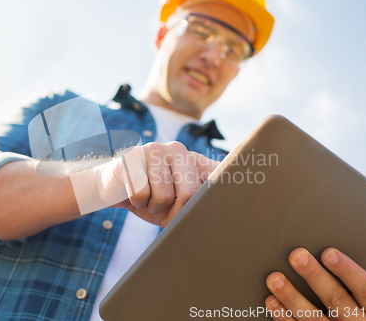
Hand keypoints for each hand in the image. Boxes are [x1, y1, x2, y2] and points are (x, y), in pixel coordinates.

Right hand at [70, 141, 218, 226]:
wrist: (113, 188)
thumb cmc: (150, 198)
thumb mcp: (177, 203)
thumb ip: (196, 202)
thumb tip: (219, 215)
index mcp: (194, 160)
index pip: (218, 170)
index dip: (231, 181)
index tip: (253, 183)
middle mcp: (178, 149)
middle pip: (189, 192)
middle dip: (175, 212)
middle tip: (165, 212)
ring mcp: (154, 149)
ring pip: (163, 196)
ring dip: (152, 207)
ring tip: (147, 198)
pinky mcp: (132, 157)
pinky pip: (141, 193)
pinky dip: (136, 202)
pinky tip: (132, 193)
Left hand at [265, 248, 365, 320]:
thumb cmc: (351, 306)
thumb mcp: (358, 295)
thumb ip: (346, 277)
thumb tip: (319, 244)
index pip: (365, 287)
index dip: (346, 269)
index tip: (328, 252)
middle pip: (336, 298)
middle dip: (314, 275)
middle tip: (297, 256)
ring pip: (313, 316)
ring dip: (291, 295)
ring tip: (275, 278)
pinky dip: (282, 315)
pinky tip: (272, 299)